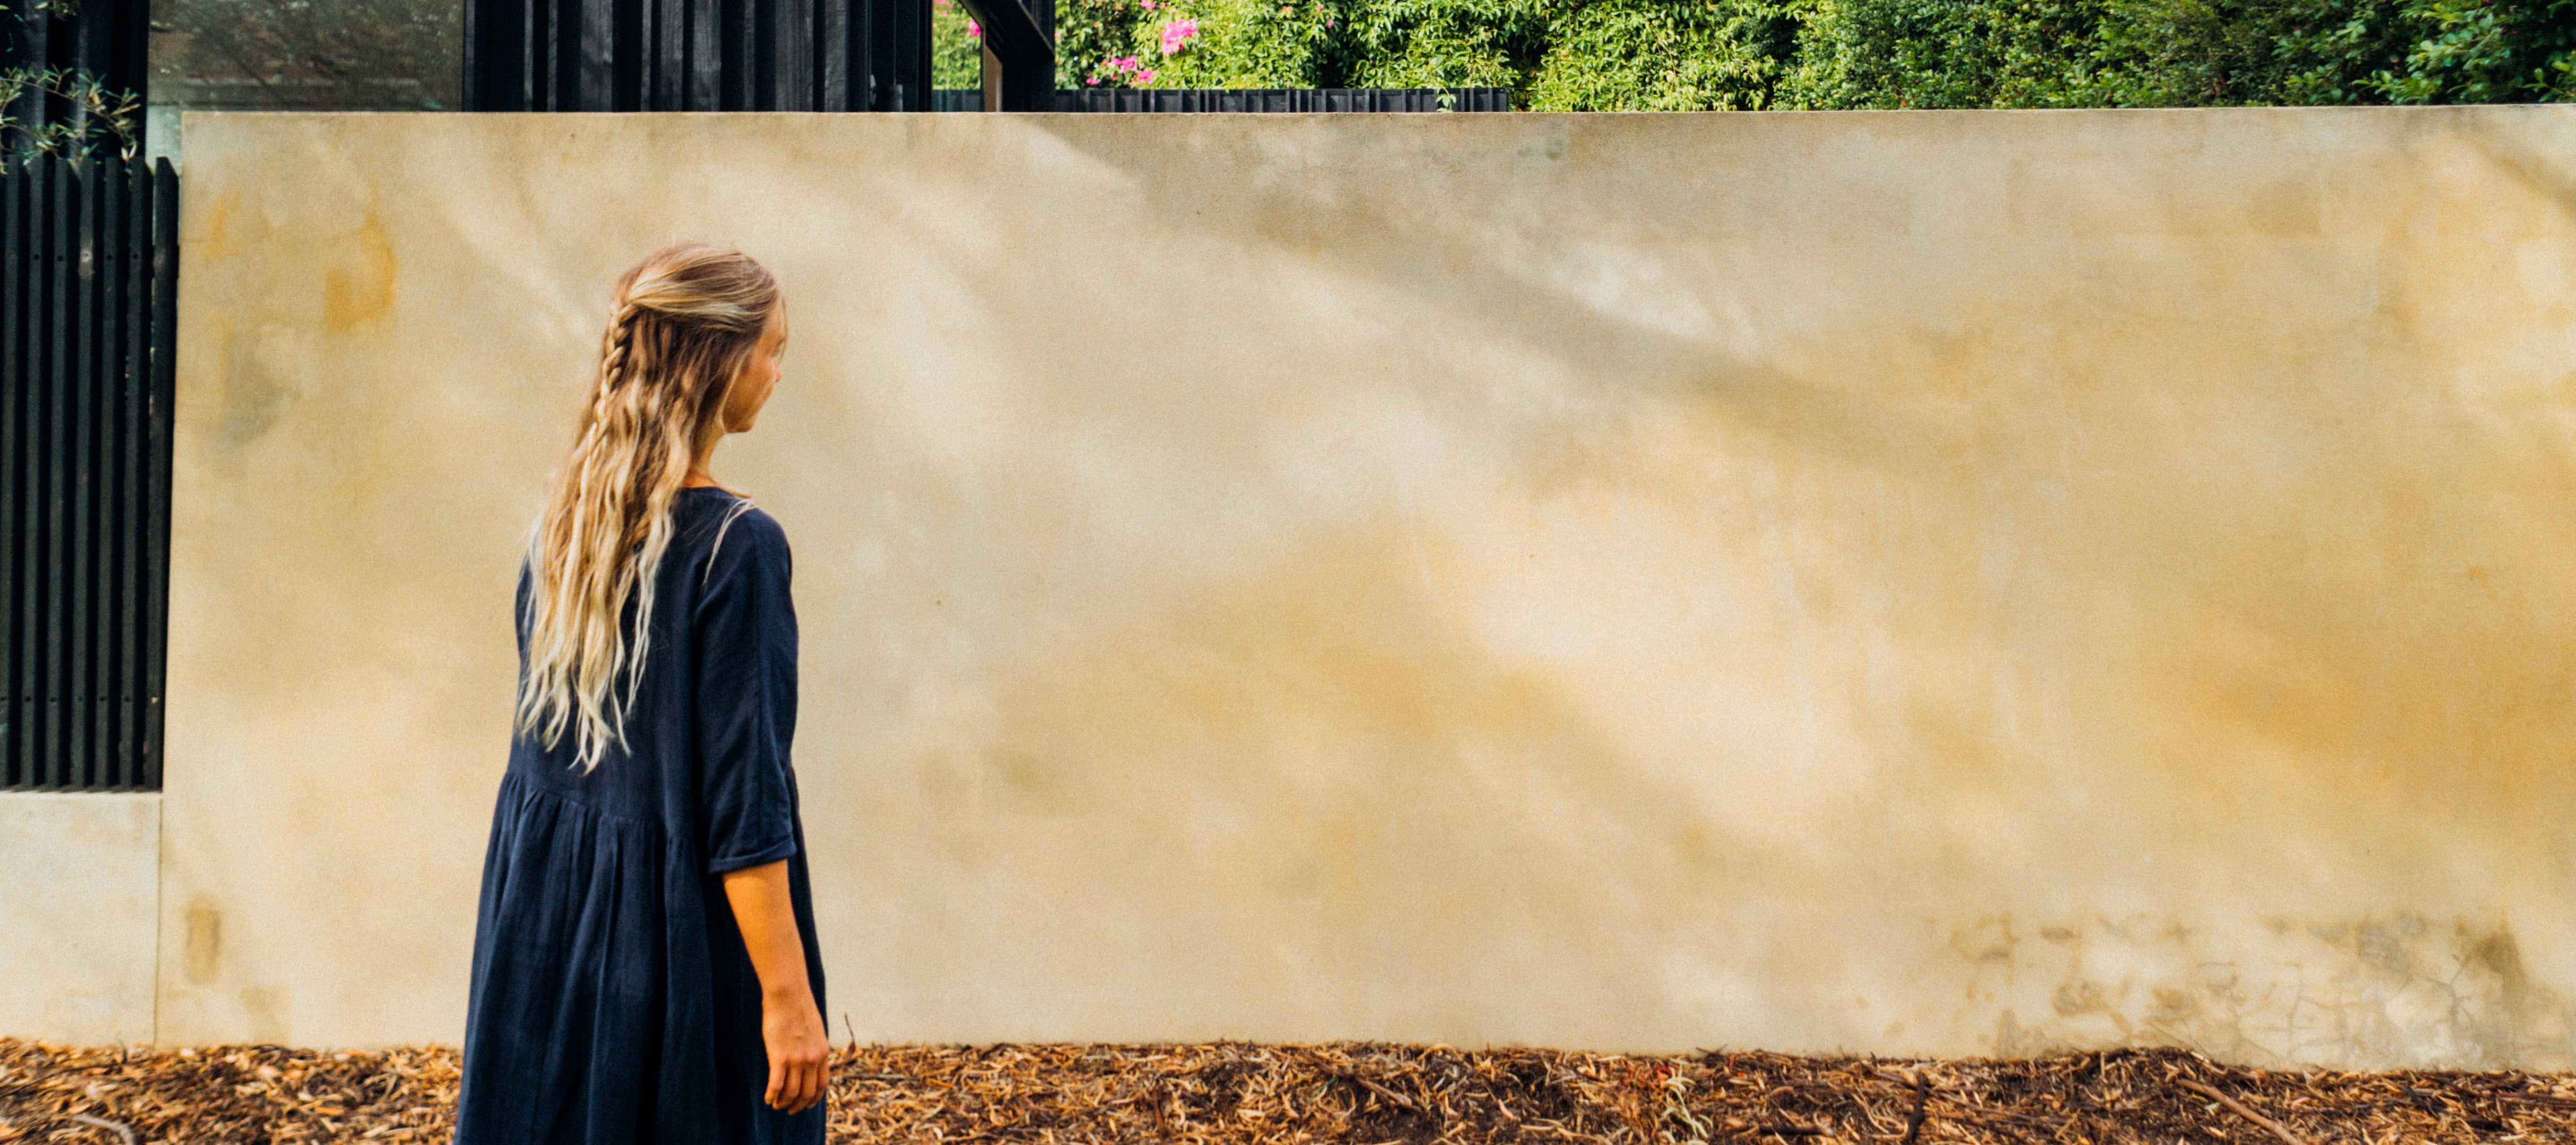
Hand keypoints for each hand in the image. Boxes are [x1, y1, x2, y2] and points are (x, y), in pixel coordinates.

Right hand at [760, 990, 830, 1113]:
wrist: (789, 995)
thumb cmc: (799, 1008)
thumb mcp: (815, 1029)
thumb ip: (814, 1046)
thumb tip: (810, 1057)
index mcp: (822, 1053)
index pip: (822, 1085)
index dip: (814, 1099)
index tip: (806, 1104)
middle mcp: (812, 1059)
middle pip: (807, 1093)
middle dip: (798, 1105)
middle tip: (788, 1109)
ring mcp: (797, 1059)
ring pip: (791, 1093)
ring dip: (783, 1103)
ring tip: (776, 1105)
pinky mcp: (779, 1057)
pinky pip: (776, 1085)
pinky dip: (771, 1096)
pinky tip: (767, 1098)